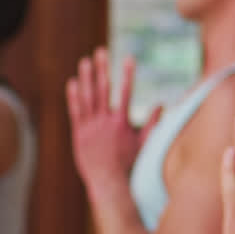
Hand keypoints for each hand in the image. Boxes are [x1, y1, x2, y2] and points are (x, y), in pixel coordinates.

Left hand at [66, 48, 162, 196]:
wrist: (108, 182)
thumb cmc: (130, 164)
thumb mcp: (145, 143)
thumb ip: (152, 122)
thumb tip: (162, 104)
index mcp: (121, 122)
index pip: (125, 92)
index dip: (127, 73)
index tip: (129, 58)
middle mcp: (104, 121)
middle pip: (103, 89)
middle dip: (102, 68)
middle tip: (101, 51)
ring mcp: (90, 127)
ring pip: (87, 97)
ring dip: (86, 77)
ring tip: (85, 61)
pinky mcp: (79, 134)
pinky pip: (75, 111)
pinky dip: (73, 96)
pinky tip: (72, 82)